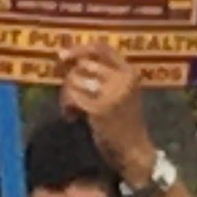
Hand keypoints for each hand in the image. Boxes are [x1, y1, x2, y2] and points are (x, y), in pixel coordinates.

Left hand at [57, 50, 159, 187]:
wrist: (133, 148)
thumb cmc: (123, 120)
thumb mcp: (121, 91)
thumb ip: (103, 74)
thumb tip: (69, 59)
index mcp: (128, 72)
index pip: (102, 48)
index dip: (80, 49)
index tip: (63, 55)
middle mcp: (122, 80)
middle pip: (83, 65)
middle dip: (70, 79)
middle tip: (69, 96)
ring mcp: (112, 94)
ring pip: (74, 81)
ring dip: (66, 94)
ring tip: (71, 108)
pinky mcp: (99, 109)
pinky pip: (72, 98)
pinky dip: (67, 107)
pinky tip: (72, 116)